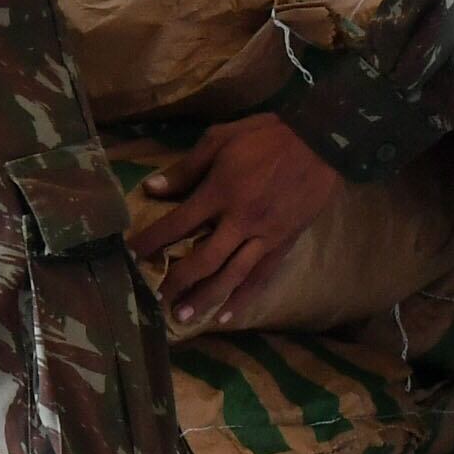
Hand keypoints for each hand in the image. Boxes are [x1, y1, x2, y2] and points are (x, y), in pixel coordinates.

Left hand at [127, 114, 346, 328]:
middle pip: (203, 259)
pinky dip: (243, 297)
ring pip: (232, 276)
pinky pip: (262, 277)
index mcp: (220, 193)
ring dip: (205, 299)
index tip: (131, 256)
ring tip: (183, 318)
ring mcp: (265, 236)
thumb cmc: (267, 135)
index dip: (152, 241)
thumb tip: (151, 188)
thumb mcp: (220, 139)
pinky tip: (226, 314)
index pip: (177, 224)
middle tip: (156, 299)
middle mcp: (240, 221)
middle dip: (177, 281)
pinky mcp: (285, 244)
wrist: (322, 142)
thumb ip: (186, 168)